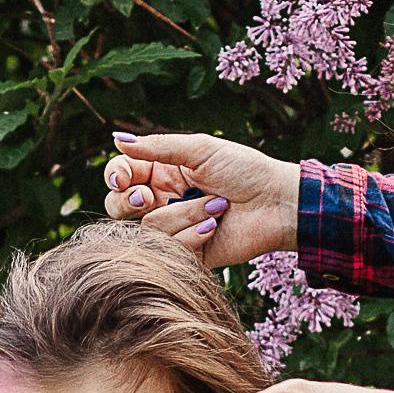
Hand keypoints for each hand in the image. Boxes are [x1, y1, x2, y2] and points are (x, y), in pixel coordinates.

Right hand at [101, 129, 299, 265]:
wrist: (278, 203)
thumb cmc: (245, 170)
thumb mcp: (201, 150)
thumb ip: (158, 146)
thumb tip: (117, 138)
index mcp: (163, 172)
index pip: (121, 175)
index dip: (115, 177)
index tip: (122, 178)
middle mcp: (164, 200)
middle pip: (118, 208)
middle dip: (127, 203)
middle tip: (147, 199)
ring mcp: (175, 228)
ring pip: (149, 228)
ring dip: (183, 215)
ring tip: (216, 207)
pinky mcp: (189, 254)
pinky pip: (171, 250)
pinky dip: (193, 235)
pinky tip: (215, 227)